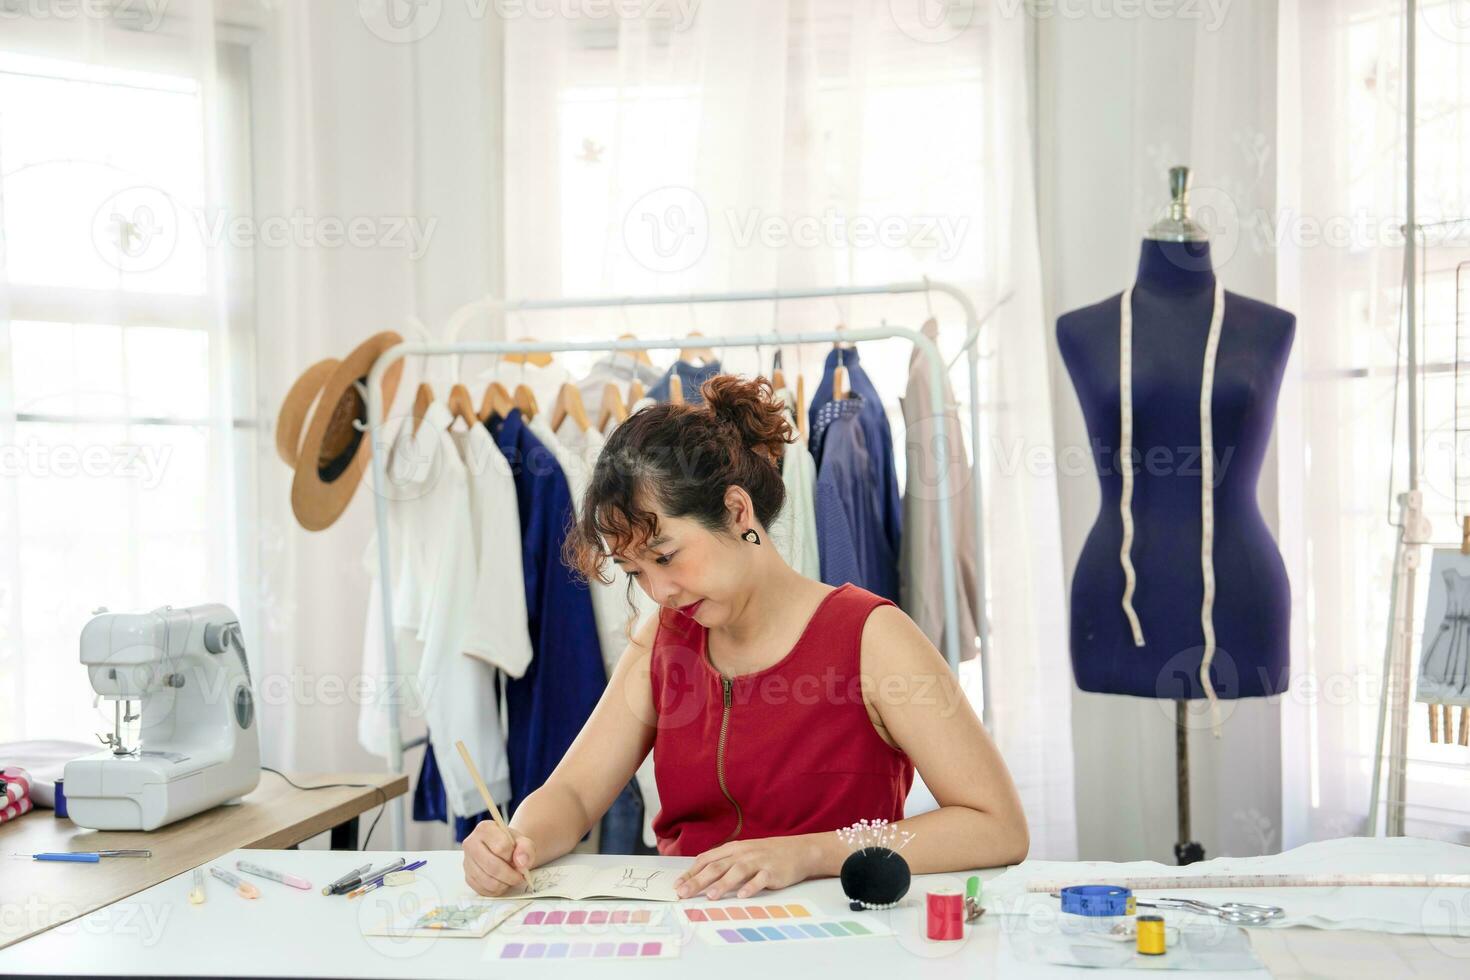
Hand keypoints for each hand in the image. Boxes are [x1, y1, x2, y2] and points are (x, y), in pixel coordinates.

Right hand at [463, 822, 536, 896]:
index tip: (519, 858)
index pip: (501, 847)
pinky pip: (483, 890)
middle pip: (492, 866)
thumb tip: (521, 863)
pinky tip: (502, 882)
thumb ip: (526, 848)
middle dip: (510, 875)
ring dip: (504, 884)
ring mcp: (467, 862)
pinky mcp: (468, 877)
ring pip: (488, 881)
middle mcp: (471, 843)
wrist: (504, 851)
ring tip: (511, 878)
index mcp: (484, 829)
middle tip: (520, 876)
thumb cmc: (512, 845)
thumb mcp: (524, 841)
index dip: (514, 856)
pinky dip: (497, 890)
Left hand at [675, 835, 819, 900]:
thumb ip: (724, 863)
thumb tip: (701, 876)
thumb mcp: (743, 853)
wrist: (798, 850)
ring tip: (710, 896)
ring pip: (737, 872)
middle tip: (683, 893)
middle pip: (717, 867)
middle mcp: (743, 854)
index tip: (677, 885)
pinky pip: (760, 879)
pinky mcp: (772, 871)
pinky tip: (742, 895)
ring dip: (722, 884)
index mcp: (733, 849)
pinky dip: (751, 887)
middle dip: (698, 881)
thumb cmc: (767, 854)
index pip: (706, 860)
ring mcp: (758, 862)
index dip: (691, 872)